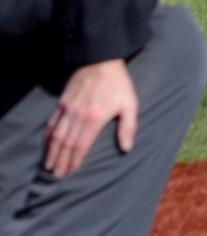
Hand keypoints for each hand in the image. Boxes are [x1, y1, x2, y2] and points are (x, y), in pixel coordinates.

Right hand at [44, 60, 137, 178]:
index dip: (74, 160)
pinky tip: (47, 144)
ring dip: (52, 151)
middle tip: (56, 174)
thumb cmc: (119, 84)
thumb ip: (128, 127)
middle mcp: (78, 116)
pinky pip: (52, 122)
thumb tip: (126, 148)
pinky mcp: (62, 102)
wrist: (102, 60)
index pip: (81, 145)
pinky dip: (48, 135)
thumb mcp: (130, 104)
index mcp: (95, 118)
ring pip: (56, 135)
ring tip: (49, 165)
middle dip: (61, 160)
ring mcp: (68, 109)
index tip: (69, 172)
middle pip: (66, 143)